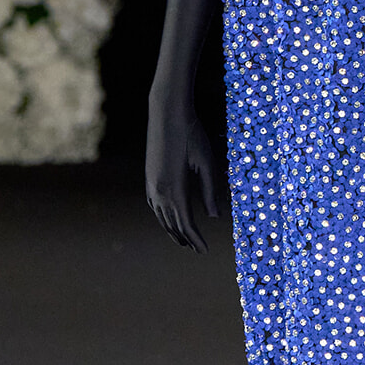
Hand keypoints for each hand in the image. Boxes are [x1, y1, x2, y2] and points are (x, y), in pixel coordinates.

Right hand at [145, 102, 222, 251]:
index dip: (196, 239)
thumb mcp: (206, 162)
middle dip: (186, 238)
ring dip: (173, 230)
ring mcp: (151, 184)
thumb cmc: (191, 134)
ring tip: (184, 240)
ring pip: (162, 217)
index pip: (186, 223)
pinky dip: (164, 217)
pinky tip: (169, 219)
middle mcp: (159, 190)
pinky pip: (155, 205)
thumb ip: (210, 191)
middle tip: (198, 250)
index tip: (205, 251)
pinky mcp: (149, 178)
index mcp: (175, 188)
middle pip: (173, 224)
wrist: (166, 113)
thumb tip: (214, 217)